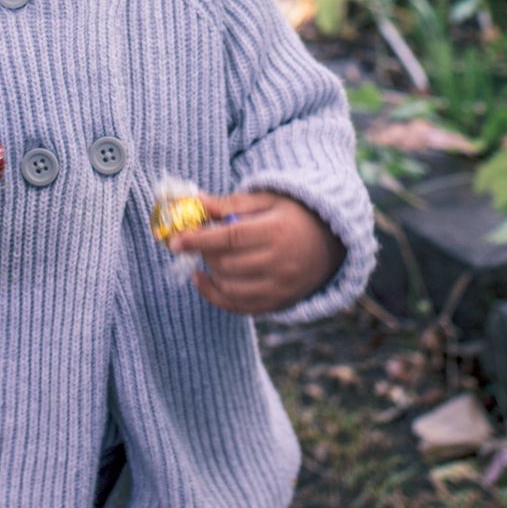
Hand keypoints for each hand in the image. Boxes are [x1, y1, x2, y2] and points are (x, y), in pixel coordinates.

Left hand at [169, 190, 344, 315]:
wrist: (331, 243)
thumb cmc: (292, 214)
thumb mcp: (267, 200)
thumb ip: (231, 203)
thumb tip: (196, 201)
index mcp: (278, 231)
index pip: (231, 237)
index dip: (200, 239)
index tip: (175, 240)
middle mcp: (282, 263)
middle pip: (228, 264)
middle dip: (205, 253)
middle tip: (197, 240)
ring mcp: (282, 288)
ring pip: (231, 288)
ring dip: (210, 272)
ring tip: (207, 256)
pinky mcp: (280, 304)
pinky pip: (240, 307)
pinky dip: (216, 296)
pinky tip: (202, 279)